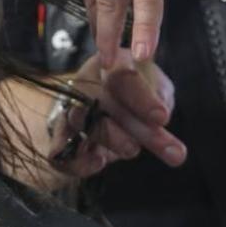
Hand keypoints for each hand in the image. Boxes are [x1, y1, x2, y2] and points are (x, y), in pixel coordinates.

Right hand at [52, 50, 183, 178]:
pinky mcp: (61, 135)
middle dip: (134, 126)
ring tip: (133, 150)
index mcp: (111, 64)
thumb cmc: (136, 92)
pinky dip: (76, 160)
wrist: (106, 102)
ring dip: (110, 138)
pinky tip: (98, 162)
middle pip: (100, 100)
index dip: (142, 98)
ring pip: (80, 120)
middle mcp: (86, 82)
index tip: (162, 118)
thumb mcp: (155, 90)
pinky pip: (60, 151)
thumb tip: (163, 123)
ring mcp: (70, 108)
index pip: (123, 78)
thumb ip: (161, 104)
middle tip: (165, 147)